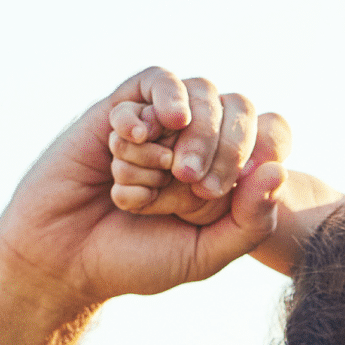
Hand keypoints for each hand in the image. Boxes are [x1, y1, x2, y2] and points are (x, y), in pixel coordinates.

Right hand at [0, 67, 288, 316]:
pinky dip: (148, 109)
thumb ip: (250, 223)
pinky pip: (147, 84)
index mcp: (228, 171)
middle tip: (195, 183)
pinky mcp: (118, 110)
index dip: (265, 146)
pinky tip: (135, 138)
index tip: (234, 188)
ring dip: (187, 131)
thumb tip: (279, 170)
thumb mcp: (204, 254)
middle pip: (236, 106)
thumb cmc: (136, 259)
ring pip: (195, 91)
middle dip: (224, 143)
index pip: (272, 131)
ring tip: (167, 169)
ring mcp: (158, 122)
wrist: (65, 259)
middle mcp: (198, 141)